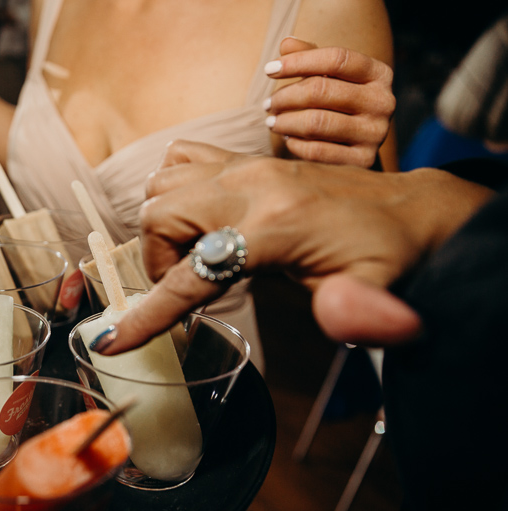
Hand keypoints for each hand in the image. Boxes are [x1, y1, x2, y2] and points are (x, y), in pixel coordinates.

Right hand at [96, 142, 492, 353]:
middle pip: (159, 214)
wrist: (409, 210)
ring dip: (164, 224)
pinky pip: (181, 157)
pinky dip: (175, 187)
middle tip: (188, 287)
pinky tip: (199, 217)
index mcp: (274, 228)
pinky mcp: (247, 158)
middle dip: (158, 259)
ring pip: (162, 183)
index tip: (112, 342)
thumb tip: (344, 321)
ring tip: (196, 254)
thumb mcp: (379, 289)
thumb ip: (360, 309)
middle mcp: (250, 187)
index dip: (148, 316)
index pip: (192, 277)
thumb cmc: (386, 256)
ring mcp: (246, 165)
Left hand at [264, 37, 394, 167]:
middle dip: (286, 96)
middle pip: (322, 90)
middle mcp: (383, 101)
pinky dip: (295, 144)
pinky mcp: (362, 161)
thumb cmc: (337, 107)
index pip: (337, 58)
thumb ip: (309, 58)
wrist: (356, 151)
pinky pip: (317, 151)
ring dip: (285, 121)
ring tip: (271, 121)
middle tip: (267, 104)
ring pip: (316, 122)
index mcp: (378, 74)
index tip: (268, 70)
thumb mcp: (329, 79)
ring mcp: (375, 133)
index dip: (299, 61)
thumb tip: (286, 43)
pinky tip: (287, 139)